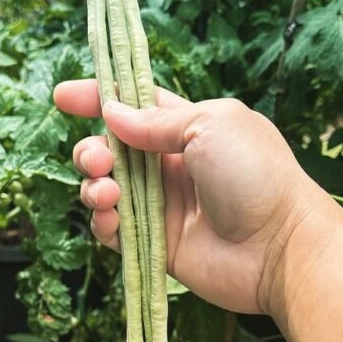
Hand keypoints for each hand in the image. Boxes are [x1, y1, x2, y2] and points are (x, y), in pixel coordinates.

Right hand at [53, 79, 323, 314]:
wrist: (279, 245)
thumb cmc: (256, 175)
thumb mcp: (209, 124)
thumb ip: (157, 121)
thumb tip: (112, 114)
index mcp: (189, 129)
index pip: (136, 107)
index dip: (98, 99)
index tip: (63, 97)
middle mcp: (172, 166)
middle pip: (111, 151)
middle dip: (92, 150)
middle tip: (100, 159)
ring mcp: (163, 206)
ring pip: (106, 190)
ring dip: (93, 184)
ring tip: (109, 191)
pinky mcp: (156, 244)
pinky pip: (113, 230)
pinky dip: (102, 220)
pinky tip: (110, 215)